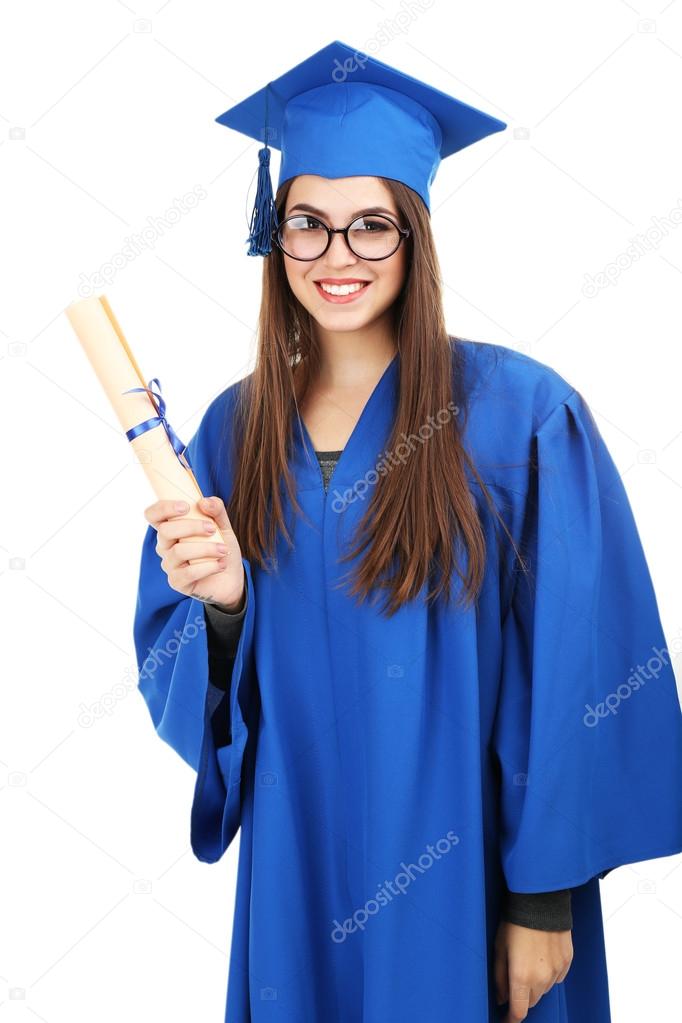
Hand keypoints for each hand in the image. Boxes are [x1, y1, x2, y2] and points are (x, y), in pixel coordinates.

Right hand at [144, 496, 244, 610]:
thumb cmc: (222, 549)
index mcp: (171, 528)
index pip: (153, 515)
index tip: (186, 506)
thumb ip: (216, 511)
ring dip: (206, 548)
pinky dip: (209, 567)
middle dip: (191, 527)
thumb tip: (204, 501)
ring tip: (224, 550)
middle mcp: (165, 546)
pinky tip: (221, 564)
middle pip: (165, 531)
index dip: (163, 508)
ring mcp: (169, 565)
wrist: (232, 578)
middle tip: (212, 528)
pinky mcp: (177, 582)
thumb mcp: (224, 526)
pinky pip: (188, 572)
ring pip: (178, 551)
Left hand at [494, 920, 572, 1020]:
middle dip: (522, 998)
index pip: (519, 1011)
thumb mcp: (499, 947)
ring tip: (528, 962)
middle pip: (532, 1001)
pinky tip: (541, 957)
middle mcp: (542, 979)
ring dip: (535, 985)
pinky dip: (548, 974)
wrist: (540, 902)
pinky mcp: (567, 961)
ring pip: (545, 989)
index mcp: (521, 977)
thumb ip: (499, 976)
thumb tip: (501, 998)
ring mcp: (557, 971)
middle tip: (514, 982)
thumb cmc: (515, 922)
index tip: (506, 1020)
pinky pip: (557, 977)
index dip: (511, 1019)